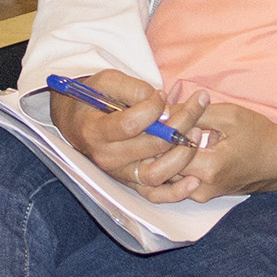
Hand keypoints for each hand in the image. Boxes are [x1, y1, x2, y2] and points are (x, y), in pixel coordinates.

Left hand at [48, 70, 276, 200]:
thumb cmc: (259, 135)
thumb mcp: (229, 115)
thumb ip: (195, 114)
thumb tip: (164, 110)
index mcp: (207, 166)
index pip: (164, 153)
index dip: (151, 134)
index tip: (144, 117)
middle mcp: (200, 187)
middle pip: (158, 170)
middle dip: (146, 149)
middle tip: (138, 126)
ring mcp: (200, 194)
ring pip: (163, 180)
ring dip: (153, 159)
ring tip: (146, 136)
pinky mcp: (202, 194)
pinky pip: (174, 182)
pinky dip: (164, 167)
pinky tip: (162, 148)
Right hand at [49, 68, 209, 186]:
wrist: (77, 123)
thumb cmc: (92, 100)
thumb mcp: (105, 82)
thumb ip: (132, 88)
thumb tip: (161, 102)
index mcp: (96, 131)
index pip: (131, 124)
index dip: (153, 108)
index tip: (162, 95)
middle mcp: (107, 157)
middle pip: (151, 146)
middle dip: (181, 123)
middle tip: (198, 104)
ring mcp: (120, 174)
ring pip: (156, 173)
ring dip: (183, 155)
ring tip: (198, 131)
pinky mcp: (131, 184)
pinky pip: (155, 194)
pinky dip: (176, 192)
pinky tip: (194, 180)